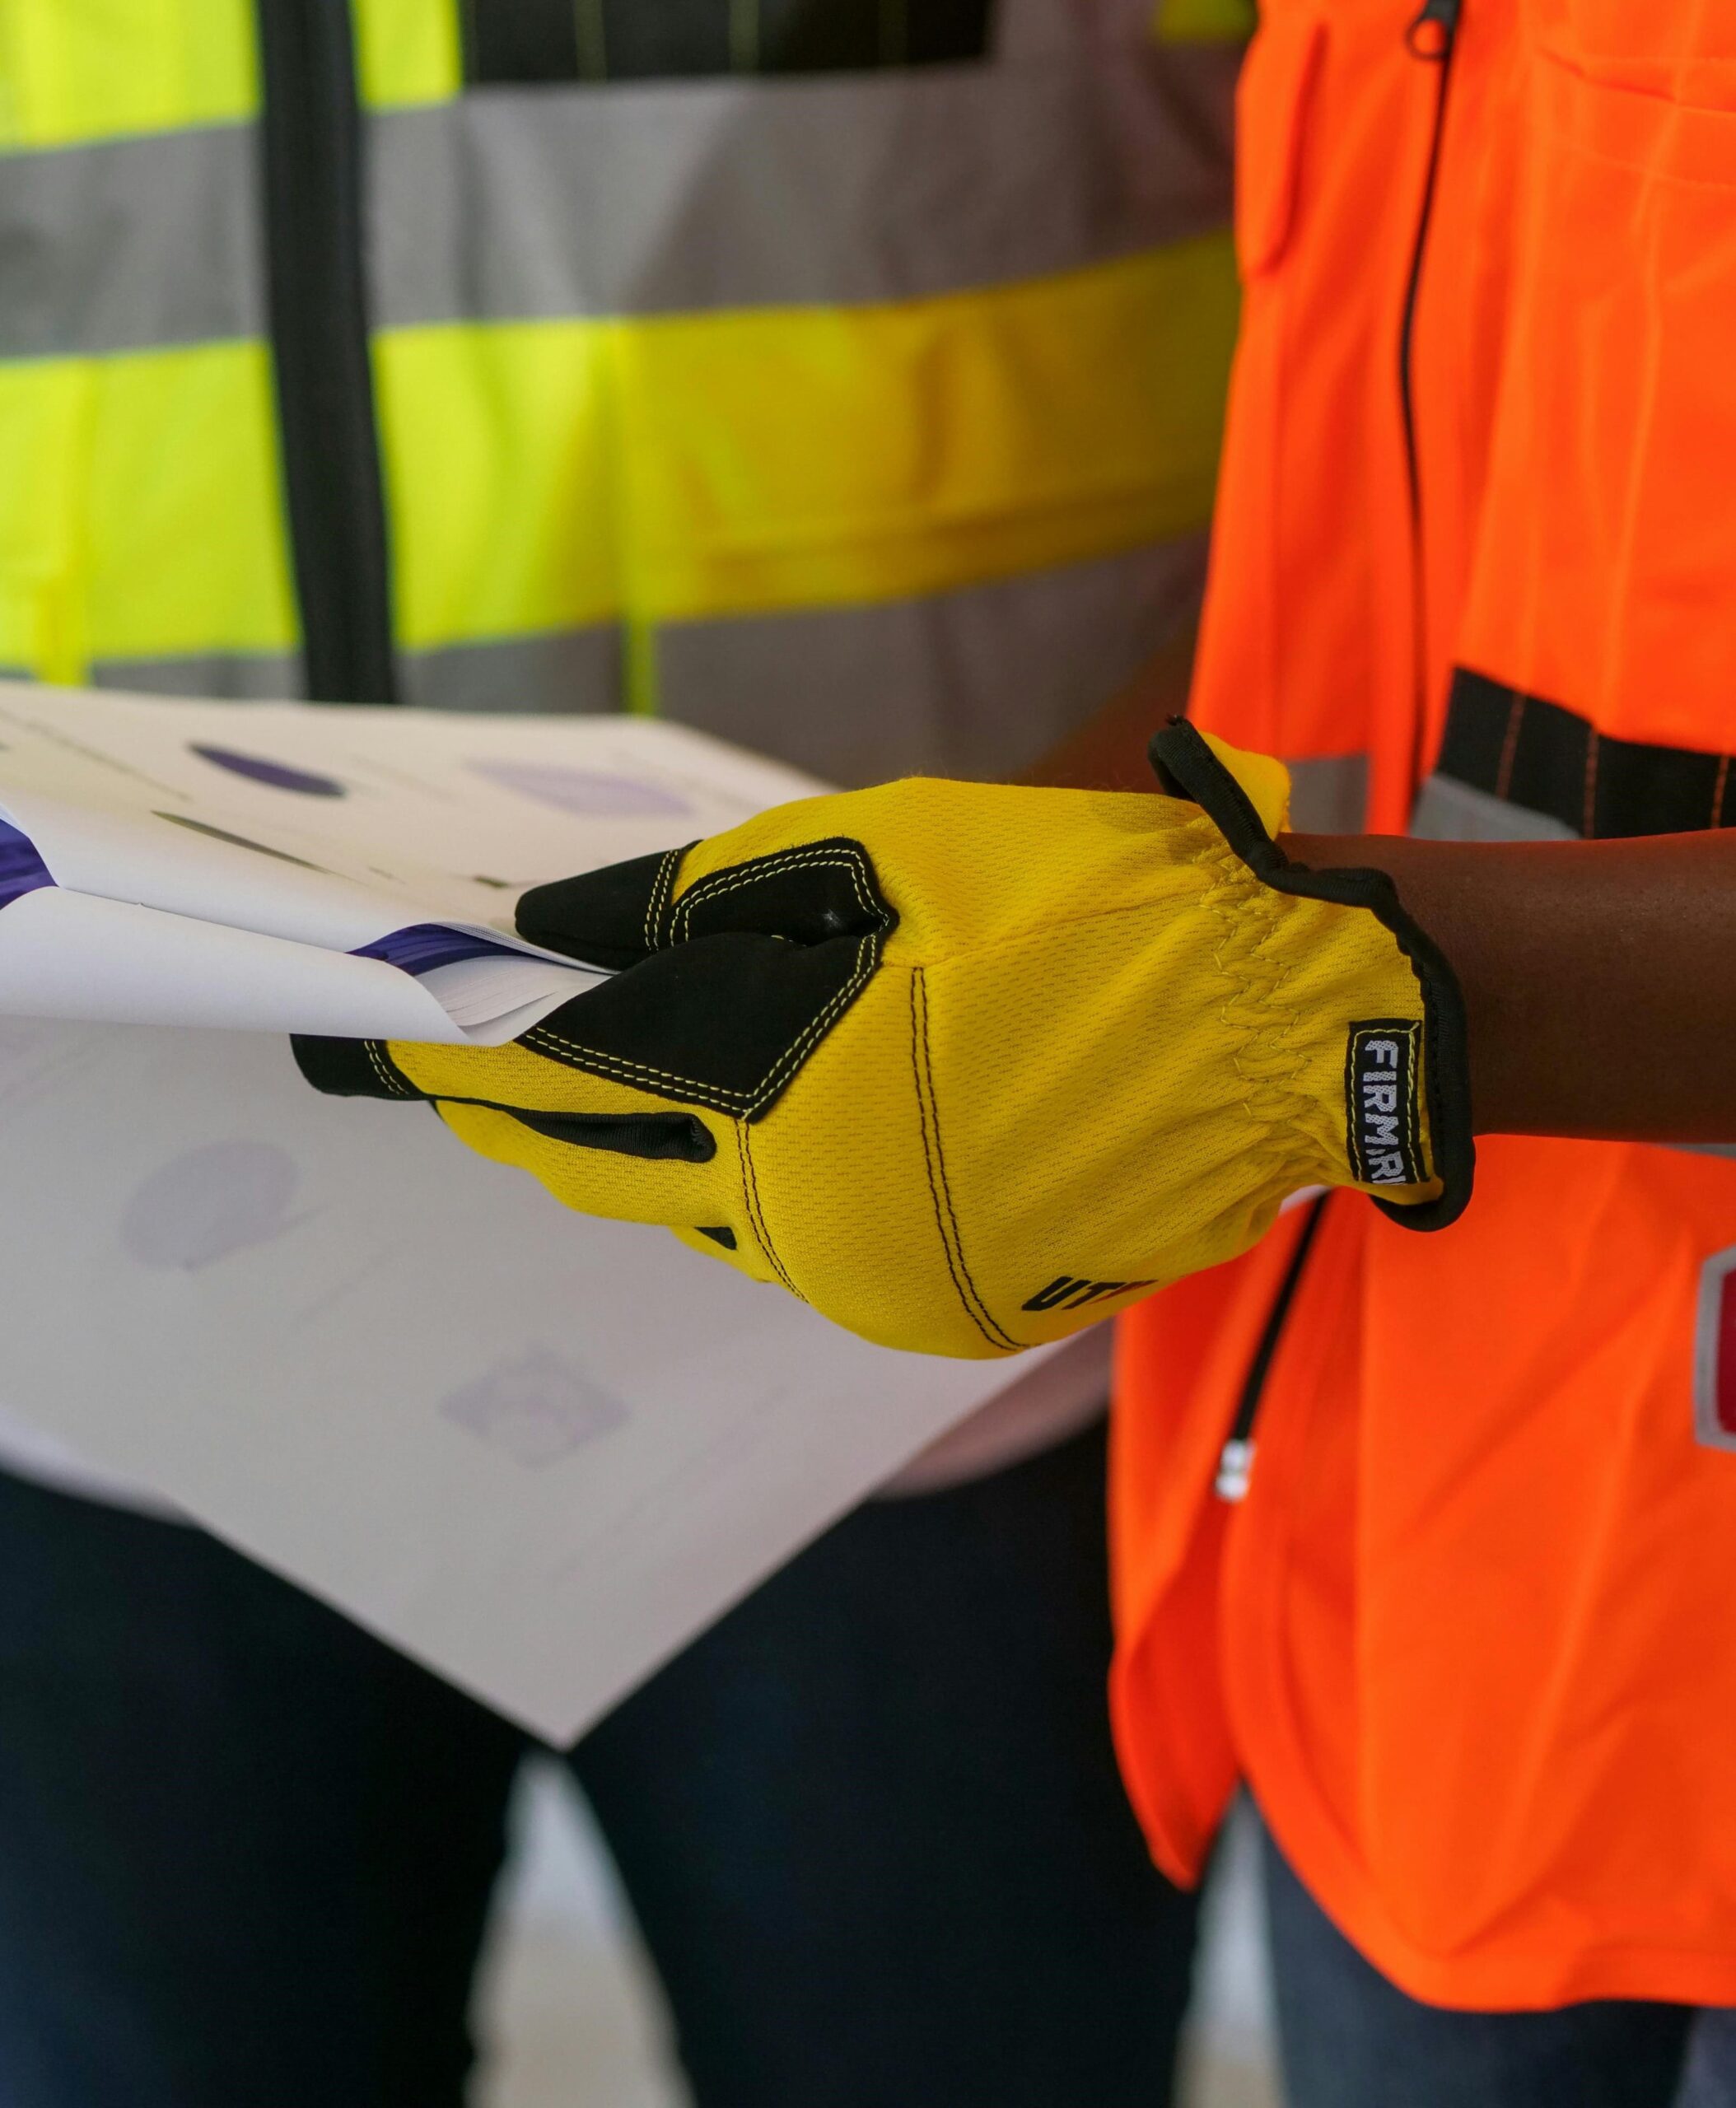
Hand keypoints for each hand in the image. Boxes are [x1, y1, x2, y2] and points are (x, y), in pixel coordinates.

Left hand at [295, 725, 1470, 1357]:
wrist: (1278, 1025)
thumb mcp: (885, 853)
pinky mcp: (943, 1312)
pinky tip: (759, 1136)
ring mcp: (879, 1280)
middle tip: (471, 1077)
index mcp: (786, 1098)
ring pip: (705, 1220)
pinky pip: (800, 1249)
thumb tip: (567, 935)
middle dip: (532, 1118)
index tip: (391, 1045)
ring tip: (606, 1094)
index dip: (472, 1061)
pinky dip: (753, 1191)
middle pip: (612, 1172)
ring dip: (649, 1154)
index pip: (574, 1084)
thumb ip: (705, 902)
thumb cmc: (1083, 907)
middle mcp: (810, 1219)